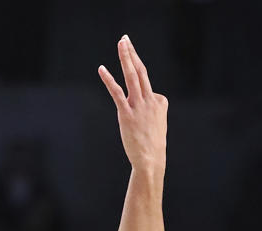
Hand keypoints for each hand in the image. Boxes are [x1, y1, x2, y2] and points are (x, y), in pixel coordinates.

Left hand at [98, 36, 166, 174]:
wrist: (150, 160)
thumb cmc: (152, 145)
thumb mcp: (158, 124)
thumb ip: (153, 110)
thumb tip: (147, 105)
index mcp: (159, 101)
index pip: (147, 86)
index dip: (140, 89)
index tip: (137, 104)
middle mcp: (150, 100)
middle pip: (141, 71)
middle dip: (132, 53)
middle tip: (125, 39)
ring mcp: (139, 106)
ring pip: (133, 76)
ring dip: (126, 57)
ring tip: (122, 42)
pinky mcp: (126, 114)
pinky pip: (117, 92)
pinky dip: (109, 79)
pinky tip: (102, 68)